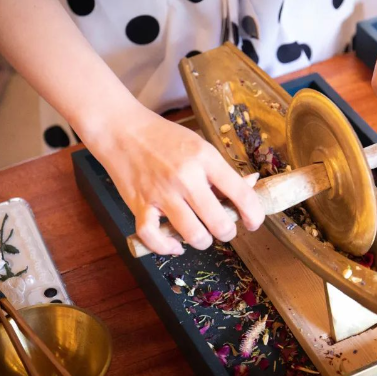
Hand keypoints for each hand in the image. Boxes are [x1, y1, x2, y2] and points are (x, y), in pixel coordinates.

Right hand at [83, 103, 264, 254]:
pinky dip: (167, 247)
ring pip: (193, 235)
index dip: (254, 215)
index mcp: (205, 158)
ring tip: (202, 235)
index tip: (254, 222)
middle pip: (219, 222)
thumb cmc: (164, 137)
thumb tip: (251, 184)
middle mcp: (186, 177)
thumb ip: (222, 170)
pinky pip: (155, 238)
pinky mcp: (140, 205)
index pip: (241, 194)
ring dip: (203, 241)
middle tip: (224, 228)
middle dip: (227, 232)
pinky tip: (175, 244)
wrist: (122, 130)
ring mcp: (162, 193)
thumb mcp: (200, 145)